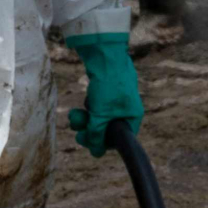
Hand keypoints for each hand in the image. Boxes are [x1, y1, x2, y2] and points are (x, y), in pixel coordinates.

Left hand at [64, 32, 144, 157]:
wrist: (104, 55)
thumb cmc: (108, 86)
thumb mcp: (101, 115)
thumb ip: (97, 134)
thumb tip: (96, 152)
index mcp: (132, 117)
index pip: (120, 139)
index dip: (104, 144)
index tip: (91, 144)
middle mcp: (126, 110)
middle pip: (107, 130)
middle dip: (91, 132)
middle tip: (78, 134)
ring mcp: (116, 101)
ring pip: (98, 119)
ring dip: (85, 120)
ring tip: (74, 115)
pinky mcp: (106, 92)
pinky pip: (96, 108)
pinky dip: (88, 108)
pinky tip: (84, 102)